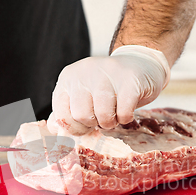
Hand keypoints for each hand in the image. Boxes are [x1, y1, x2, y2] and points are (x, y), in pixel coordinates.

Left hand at [48, 45, 169, 134]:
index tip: (86, 124)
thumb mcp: (82, 95)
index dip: (74, 127)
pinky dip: (126, 118)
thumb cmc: (108, 87)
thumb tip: (54, 130)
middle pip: (81, 115)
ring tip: (115, 114)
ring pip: (102, 115)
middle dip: (93, 124)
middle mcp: (84, 72)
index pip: (61, 114)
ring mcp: (107, 73)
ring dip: (111, 122)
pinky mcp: (129, 80)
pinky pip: (123, 112)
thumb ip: (66, 112)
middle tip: (102, 117)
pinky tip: (127, 110)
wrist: (140, 64)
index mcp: (68, 78)